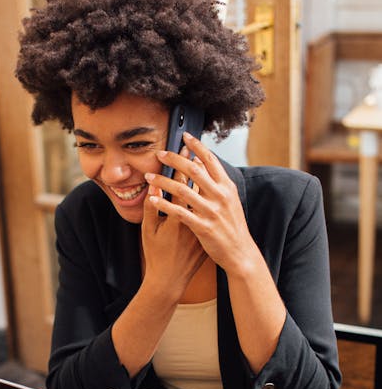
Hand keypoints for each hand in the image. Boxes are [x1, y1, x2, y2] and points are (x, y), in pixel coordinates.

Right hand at [141, 146, 206, 302]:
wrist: (171, 280)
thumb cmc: (156, 255)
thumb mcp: (149, 231)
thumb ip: (151, 208)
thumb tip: (153, 186)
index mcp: (178, 218)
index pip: (181, 185)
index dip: (181, 166)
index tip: (182, 149)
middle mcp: (194, 220)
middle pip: (198, 188)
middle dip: (196, 167)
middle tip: (195, 149)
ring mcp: (203, 227)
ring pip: (207, 198)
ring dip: (205, 180)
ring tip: (204, 164)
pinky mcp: (208, 233)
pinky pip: (210, 210)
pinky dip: (208, 197)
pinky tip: (209, 187)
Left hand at [145, 133, 257, 276]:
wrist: (240, 252)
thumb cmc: (232, 226)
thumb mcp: (230, 201)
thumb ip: (217, 183)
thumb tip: (202, 163)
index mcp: (227, 187)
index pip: (211, 160)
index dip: (197, 146)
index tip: (184, 136)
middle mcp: (220, 196)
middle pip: (194, 170)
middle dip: (174, 159)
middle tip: (159, 153)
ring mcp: (211, 212)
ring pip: (182, 190)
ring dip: (163, 181)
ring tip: (149, 176)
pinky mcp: (203, 227)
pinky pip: (178, 212)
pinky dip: (163, 204)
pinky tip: (152, 198)